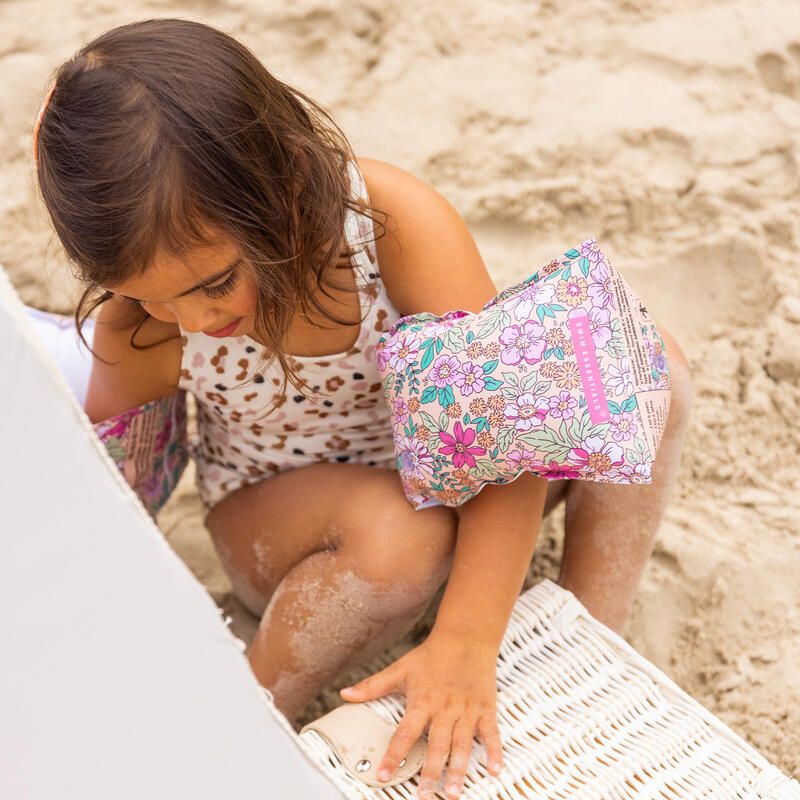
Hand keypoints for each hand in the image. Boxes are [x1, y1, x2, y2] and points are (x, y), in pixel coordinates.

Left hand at [339, 628, 502, 798]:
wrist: (466, 637)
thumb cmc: (432, 655)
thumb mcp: (400, 668)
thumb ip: (372, 685)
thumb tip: (344, 694)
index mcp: (423, 700)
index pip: (405, 732)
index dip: (393, 754)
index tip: (383, 774)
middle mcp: (445, 708)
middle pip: (437, 744)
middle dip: (430, 771)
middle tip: (424, 794)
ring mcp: (467, 710)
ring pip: (463, 744)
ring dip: (458, 769)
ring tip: (453, 792)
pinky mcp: (485, 709)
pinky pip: (491, 733)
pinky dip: (494, 752)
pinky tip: (494, 770)